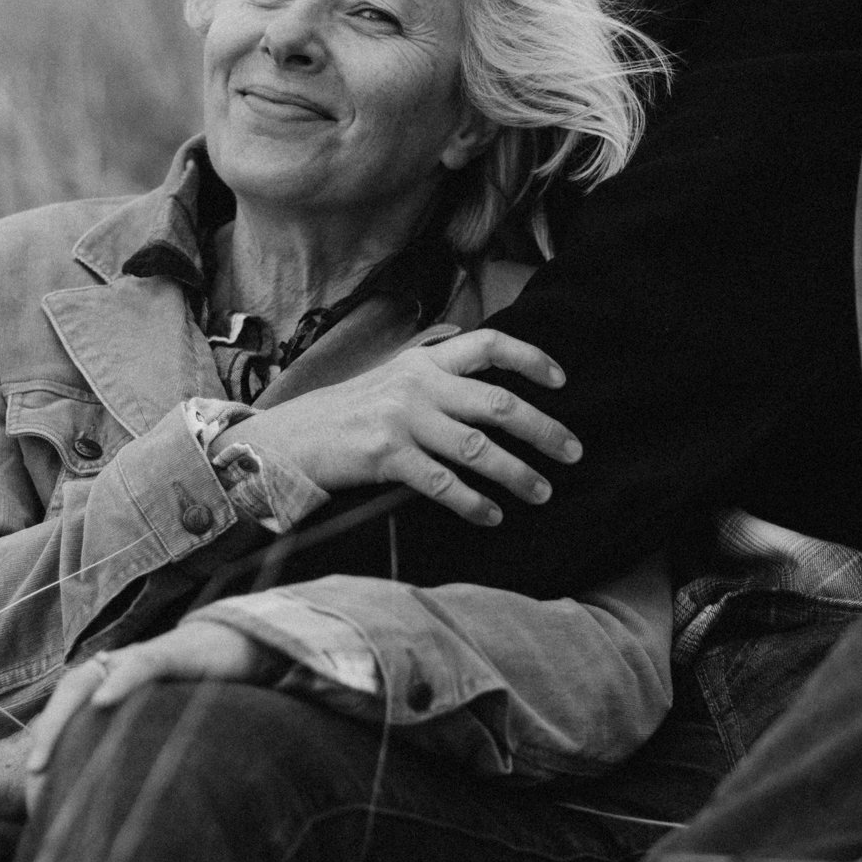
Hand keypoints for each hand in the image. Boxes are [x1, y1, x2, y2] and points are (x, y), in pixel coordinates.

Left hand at [10, 618, 275, 817]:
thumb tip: (128, 798)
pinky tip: (103, 701)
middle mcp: (121, 668)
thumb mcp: (171, 723)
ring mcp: (143, 658)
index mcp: (117, 683)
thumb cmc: (208, 690)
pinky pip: (140, 665)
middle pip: (69, 693)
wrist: (249, 646)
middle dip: (46, 732)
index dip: (50, 739)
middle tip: (34, 774)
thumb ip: (146, 747)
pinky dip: (119, 681)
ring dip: (62, 717)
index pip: (71, 708)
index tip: (36, 783)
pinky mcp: (173, 652)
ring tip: (44, 756)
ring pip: (88, 680)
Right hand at [228, 329, 578, 529]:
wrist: (288, 438)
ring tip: (542, 491)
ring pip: (476, 448)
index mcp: (424, 361)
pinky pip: (443, 483)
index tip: (562, 380)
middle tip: (573, 452)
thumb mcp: (393, 381)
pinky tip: (492, 515)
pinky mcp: (386, 456)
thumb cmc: (348, 415)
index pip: (488, 345)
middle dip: (543, 429)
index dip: (530, 359)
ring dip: (517, 473)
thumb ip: (438, 380)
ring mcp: (402, 420)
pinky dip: (473, 502)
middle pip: (497, 403)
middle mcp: (418, 385)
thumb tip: (492, 394)